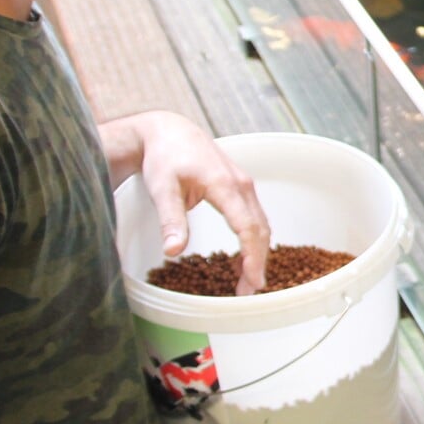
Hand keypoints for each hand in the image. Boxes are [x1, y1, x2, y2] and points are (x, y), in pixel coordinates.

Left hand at [101, 112, 270, 294]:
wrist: (169, 132)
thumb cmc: (164, 157)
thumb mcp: (162, 189)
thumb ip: (170, 220)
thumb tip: (174, 251)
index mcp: (224, 185)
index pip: (247, 226)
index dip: (252, 256)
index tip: (252, 281)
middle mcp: (241, 185)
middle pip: (260, 229)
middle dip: (258, 262)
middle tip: (248, 291)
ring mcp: (244, 185)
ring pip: (261, 224)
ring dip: (258, 252)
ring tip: (246, 281)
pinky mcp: (240, 188)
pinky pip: (254, 217)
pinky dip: (254, 240)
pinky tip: (242, 259)